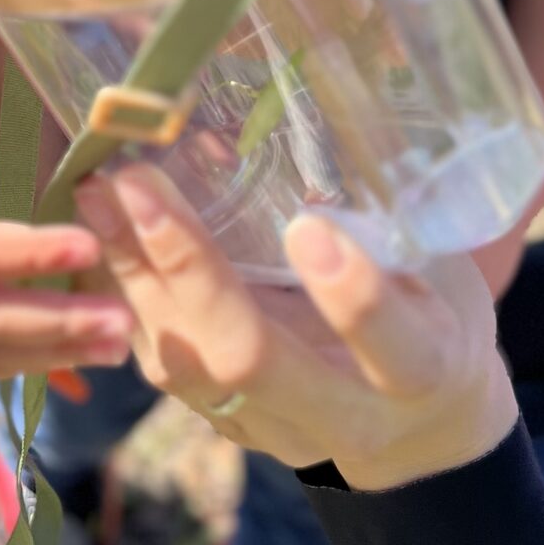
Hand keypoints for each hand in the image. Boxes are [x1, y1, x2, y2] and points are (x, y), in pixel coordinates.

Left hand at [76, 167, 518, 490]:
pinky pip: (162, 368)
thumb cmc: (438, 319)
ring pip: (189, 369)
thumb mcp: (445, 270)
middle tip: (141, 185)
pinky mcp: (227, 425)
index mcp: (423, 374)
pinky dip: (124, 297)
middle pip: (253, 361)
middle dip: (191, 271)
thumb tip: (326, 112)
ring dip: (135, 277)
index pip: (394, 349)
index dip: (354, 298)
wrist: (419, 432)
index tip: (308, 226)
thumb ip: (394, 221)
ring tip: (98, 195)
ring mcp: (276, 431)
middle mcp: (346, 417)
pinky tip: (98, 237)